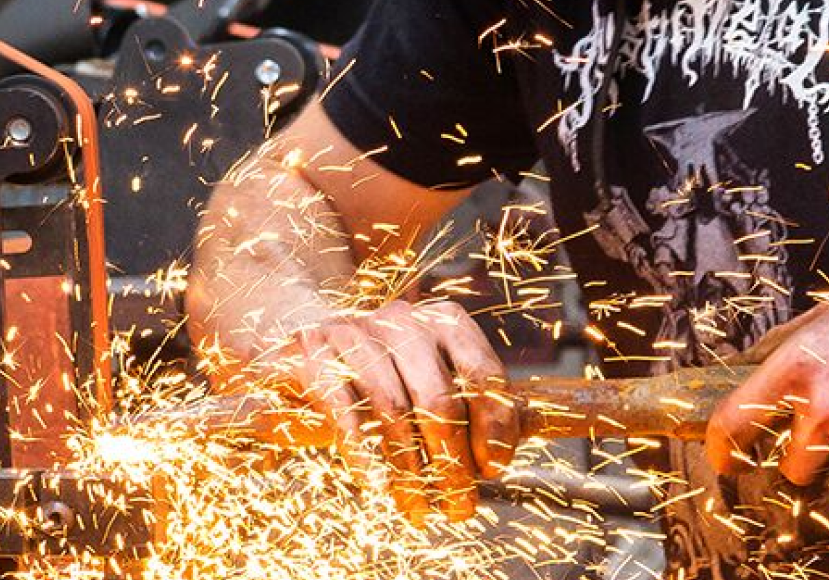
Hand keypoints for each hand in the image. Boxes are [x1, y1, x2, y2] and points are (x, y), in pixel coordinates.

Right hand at [253, 298, 519, 520]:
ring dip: (409, 469)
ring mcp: (354, 331)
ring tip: (418, 508)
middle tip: (460, 507)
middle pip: (439, 399)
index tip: (494, 469)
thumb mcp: (431, 375)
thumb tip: (529, 432)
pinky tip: (373, 482)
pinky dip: (361, 448)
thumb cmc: (380, 367)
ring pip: (392, 408)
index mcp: (444, 322)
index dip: (496, 426)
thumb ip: (478, 400)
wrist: (298, 332)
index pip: (484, 374)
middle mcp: (403, 320)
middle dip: (454, 462)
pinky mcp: (311, 351)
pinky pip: (341, 405)